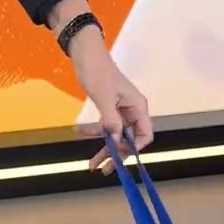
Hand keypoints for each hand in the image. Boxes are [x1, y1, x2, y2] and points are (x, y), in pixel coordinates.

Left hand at [68, 25, 152, 172]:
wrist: (85, 54)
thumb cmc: (97, 71)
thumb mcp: (104, 97)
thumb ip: (111, 120)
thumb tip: (116, 140)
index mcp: (137, 107)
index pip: (144, 135)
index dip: (134, 149)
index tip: (119, 158)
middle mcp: (132, 110)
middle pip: (129, 139)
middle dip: (115, 154)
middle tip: (103, 169)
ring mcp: (121, 110)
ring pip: (116, 135)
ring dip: (102, 146)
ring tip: (90, 163)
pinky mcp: (109, 108)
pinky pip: (105, 125)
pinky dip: (93, 131)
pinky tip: (78, 131)